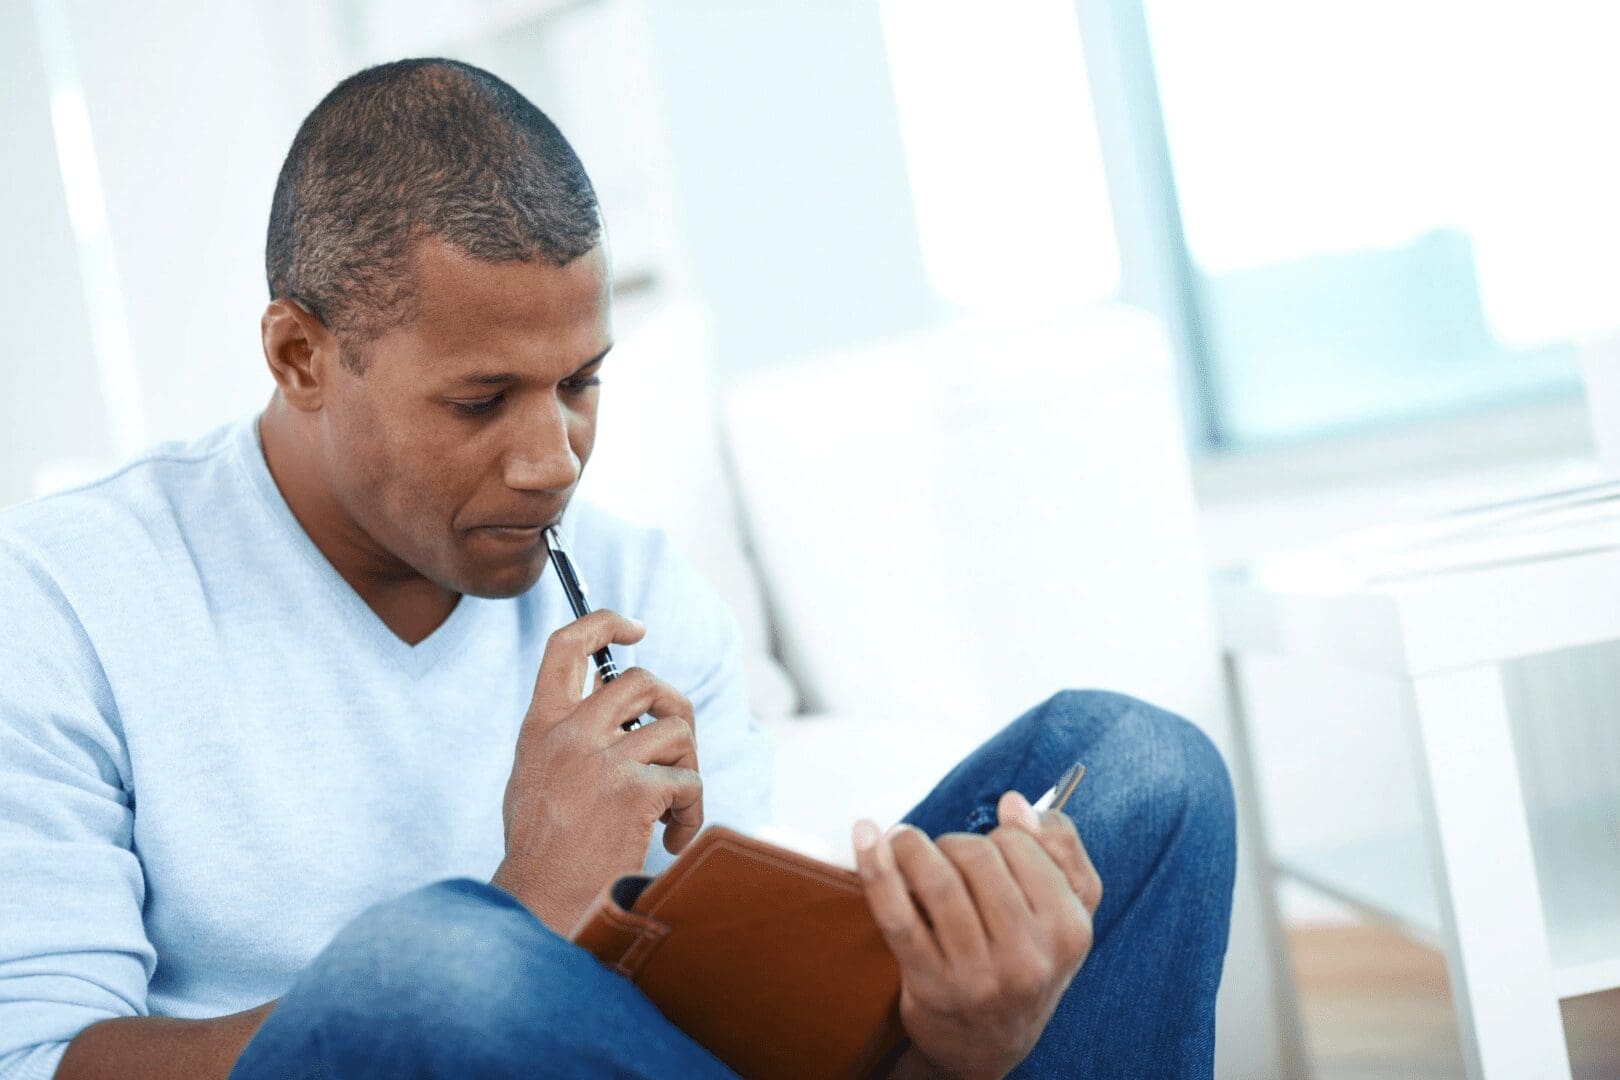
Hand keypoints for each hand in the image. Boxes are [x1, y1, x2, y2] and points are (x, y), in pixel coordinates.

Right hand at [491, 610, 701, 932]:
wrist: (540, 904)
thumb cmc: (543, 849)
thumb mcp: (537, 774)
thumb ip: (566, 732)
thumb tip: (609, 692)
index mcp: (541, 725)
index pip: (566, 645)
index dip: (606, 623)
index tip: (636, 628)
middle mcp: (569, 733)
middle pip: (642, 680)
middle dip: (673, 707)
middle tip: (677, 748)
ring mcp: (601, 760)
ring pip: (676, 730)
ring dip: (686, 769)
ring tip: (671, 808)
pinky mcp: (633, 791)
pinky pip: (689, 782)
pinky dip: (690, 814)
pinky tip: (671, 841)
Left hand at [853, 792, 1101, 1079]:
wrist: (989, 1040)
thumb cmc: (1026, 959)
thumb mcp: (1067, 911)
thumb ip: (1059, 848)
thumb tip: (1016, 804)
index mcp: (1069, 929)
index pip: (1019, 844)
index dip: (995, 836)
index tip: (982, 853)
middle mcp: (1028, 956)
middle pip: (976, 858)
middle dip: (951, 843)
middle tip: (940, 854)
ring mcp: (978, 975)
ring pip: (937, 880)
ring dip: (910, 846)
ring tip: (901, 842)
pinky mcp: (930, 984)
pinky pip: (898, 915)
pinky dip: (877, 869)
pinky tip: (866, 836)